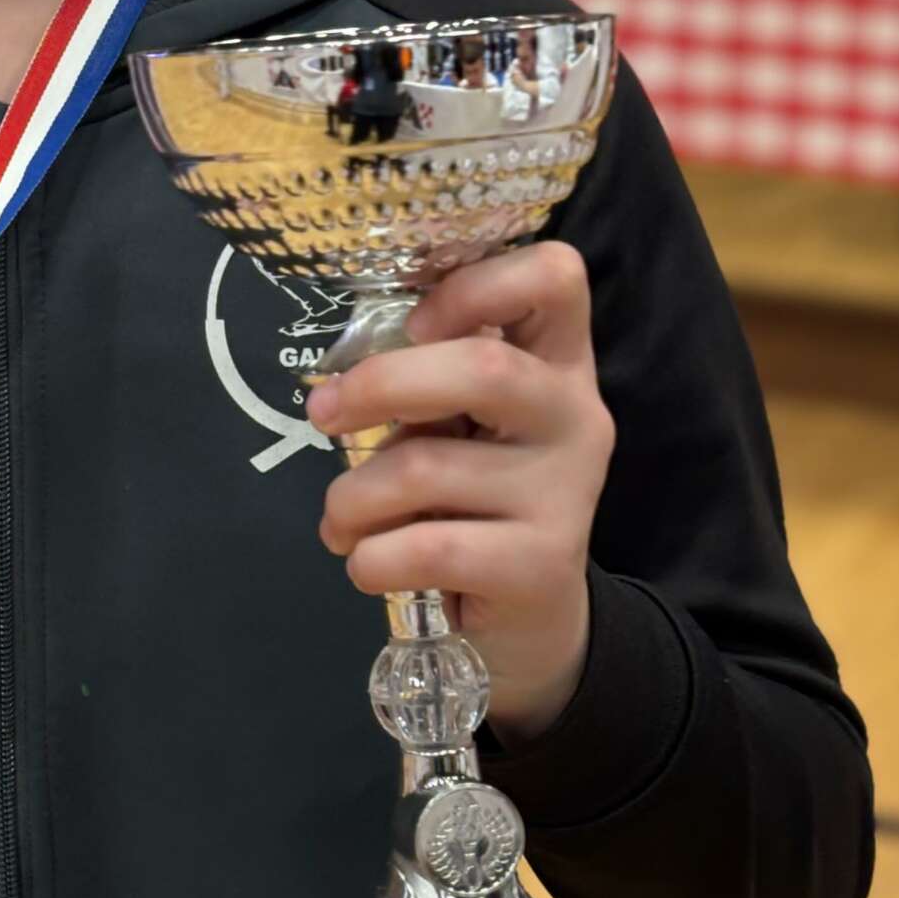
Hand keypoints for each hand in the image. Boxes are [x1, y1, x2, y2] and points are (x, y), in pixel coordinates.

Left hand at [305, 242, 614, 743]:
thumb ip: (425, 385)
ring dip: (352, 496)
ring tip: (340, 519)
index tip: (415, 323)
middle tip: (322, 416)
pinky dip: (370, 557)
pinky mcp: (541, 566)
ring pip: (427, 468)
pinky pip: (426, 547)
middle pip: (485, 368)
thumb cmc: (475, 500)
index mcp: (557, 361)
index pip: (556, 275)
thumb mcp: (460, 427)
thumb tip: (336, 388)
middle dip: (380, 387)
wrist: (528, 621)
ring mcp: (566, 493)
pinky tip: (366, 563)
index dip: (476, 285)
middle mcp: (576, 416)